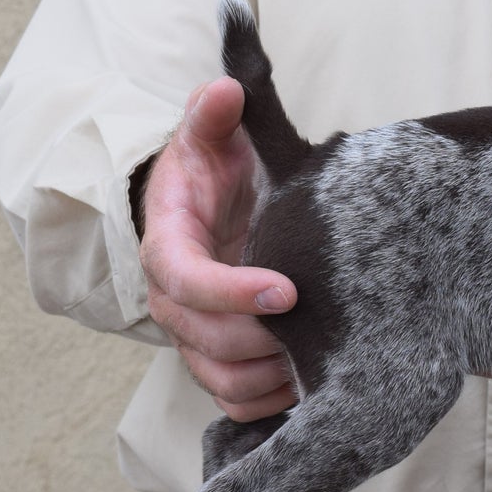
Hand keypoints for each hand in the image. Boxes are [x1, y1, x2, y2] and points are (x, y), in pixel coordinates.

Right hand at [138, 78, 298, 420]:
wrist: (208, 210)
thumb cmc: (214, 173)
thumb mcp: (211, 137)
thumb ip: (214, 115)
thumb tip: (225, 88)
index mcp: (167, 248)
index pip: (186, 281)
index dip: (233, 291)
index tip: (287, 290)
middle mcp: (173, 303)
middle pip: (209, 341)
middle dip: (267, 338)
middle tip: (323, 321)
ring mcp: (193, 340)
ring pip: (223, 382)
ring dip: (274, 375)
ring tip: (325, 352)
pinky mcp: (216, 364)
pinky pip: (237, 403)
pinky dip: (272, 401)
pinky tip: (314, 378)